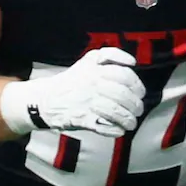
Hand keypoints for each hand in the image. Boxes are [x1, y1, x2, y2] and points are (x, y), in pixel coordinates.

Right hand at [0, 47, 145, 138]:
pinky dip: (115, 130)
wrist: (44, 100)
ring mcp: (86, 102)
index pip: (124, 75)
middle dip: (136, 105)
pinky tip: (119, 130)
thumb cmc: (72, 82)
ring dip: (128, 119)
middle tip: (138, 110)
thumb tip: (132, 62)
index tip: (140, 93)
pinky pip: (104, 126)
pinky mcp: (81, 119)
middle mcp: (91, 84)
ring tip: (131, 123)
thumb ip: (109, 55)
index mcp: (94, 69)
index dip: (137, 85)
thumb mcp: (87, 61)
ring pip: (116, 112)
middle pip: (123, 95)